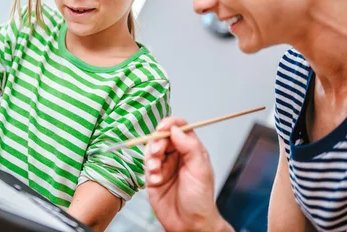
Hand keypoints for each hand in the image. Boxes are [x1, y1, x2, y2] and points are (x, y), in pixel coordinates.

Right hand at [145, 117, 231, 231]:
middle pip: (162, 137)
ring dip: (151, 157)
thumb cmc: (200, 200)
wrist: (190, 224)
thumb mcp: (200, 170)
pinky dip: (149, 171)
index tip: (163, 127)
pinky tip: (156, 180)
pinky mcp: (153, 177)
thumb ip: (190, 146)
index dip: (170, 124)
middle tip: (158, 153)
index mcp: (191, 150)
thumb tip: (175, 129)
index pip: (179, 128)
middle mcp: (177, 155)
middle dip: (157, 142)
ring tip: (156, 169)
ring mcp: (164, 165)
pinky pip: (145, 166)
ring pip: (151, 150)